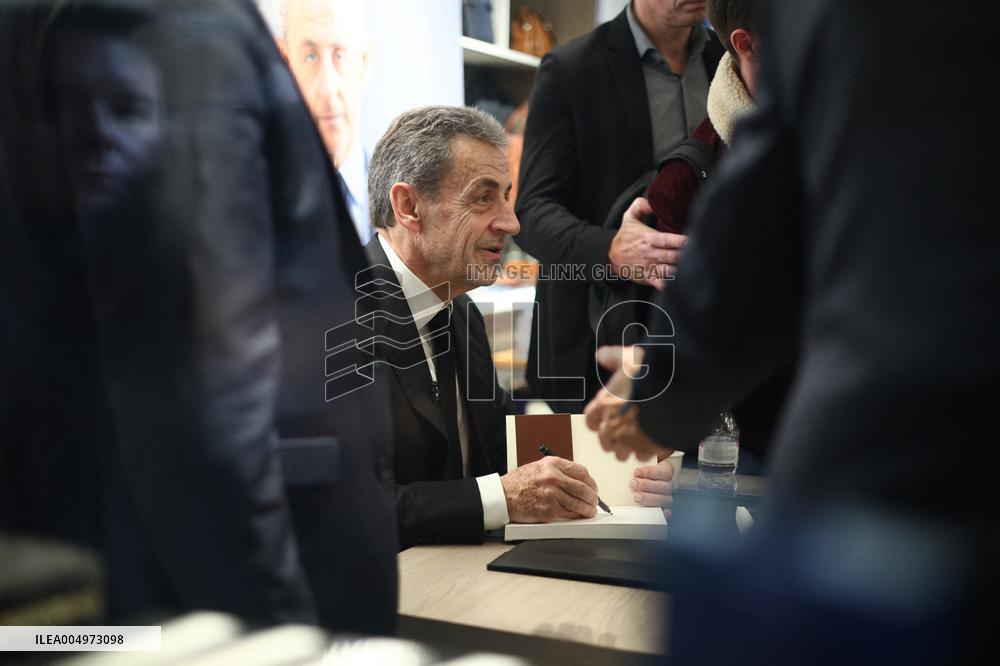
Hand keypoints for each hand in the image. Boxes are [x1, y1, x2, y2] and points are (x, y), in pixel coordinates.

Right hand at [500, 456, 598, 522]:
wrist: (503, 495)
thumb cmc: (520, 482)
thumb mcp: (540, 467)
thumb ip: (559, 471)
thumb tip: (579, 481)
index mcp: (553, 464)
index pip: (581, 472)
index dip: (591, 482)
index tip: (593, 488)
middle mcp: (553, 478)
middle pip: (583, 489)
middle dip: (593, 497)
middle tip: (595, 501)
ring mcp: (551, 495)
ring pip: (579, 504)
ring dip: (588, 509)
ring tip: (590, 511)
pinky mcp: (548, 511)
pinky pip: (569, 514)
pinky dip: (576, 516)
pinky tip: (578, 516)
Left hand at [584, 346, 672, 460]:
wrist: (675, 391)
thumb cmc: (650, 374)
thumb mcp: (629, 357)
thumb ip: (613, 357)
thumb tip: (602, 355)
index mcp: (603, 405)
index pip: (591, 420)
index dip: (597, 420)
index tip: (603, 419)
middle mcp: (612, 425)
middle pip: (605, 442)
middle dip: (612, 438)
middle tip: (622, 431)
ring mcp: (629, 439)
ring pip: (622, 454)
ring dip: (628, 448)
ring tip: (636, 440)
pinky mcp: (648, 448)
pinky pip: (643, 456)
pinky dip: (647, 451)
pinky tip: (652, 441)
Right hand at [608, 197, 686, 289]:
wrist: (610, 257)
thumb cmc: (624, 237)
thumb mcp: (628, 217)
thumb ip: (640, 205)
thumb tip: (652, 200)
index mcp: (648, 238)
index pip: (667, 239)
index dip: (681, 240)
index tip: (693, 240)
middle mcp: (650, 253)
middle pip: (671, 256)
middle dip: (685, 256)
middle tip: (700, 254)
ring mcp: (649, 267)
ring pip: (668, 270)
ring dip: (680, 270)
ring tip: (693, 269)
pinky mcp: (648, 278)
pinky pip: (660, 283)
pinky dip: (668, 285)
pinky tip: (678, 285)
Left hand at [631, 459, 674, 519]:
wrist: (634, 482)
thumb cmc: (637, 472)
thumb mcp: (636, 463)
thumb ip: (633, 461)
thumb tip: (621, 455)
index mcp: (665, 471)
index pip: (665, 471)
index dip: (651, 472)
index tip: (636, 471)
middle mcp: (667, 485)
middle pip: (665, 486)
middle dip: (647, 485)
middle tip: (633, 484)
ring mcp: (666, 498)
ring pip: (665, 499)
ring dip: (649, 498)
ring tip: (636, 496)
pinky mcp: (662, 510)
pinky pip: (666, 514)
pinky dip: (658, 513)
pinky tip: (648, 510)